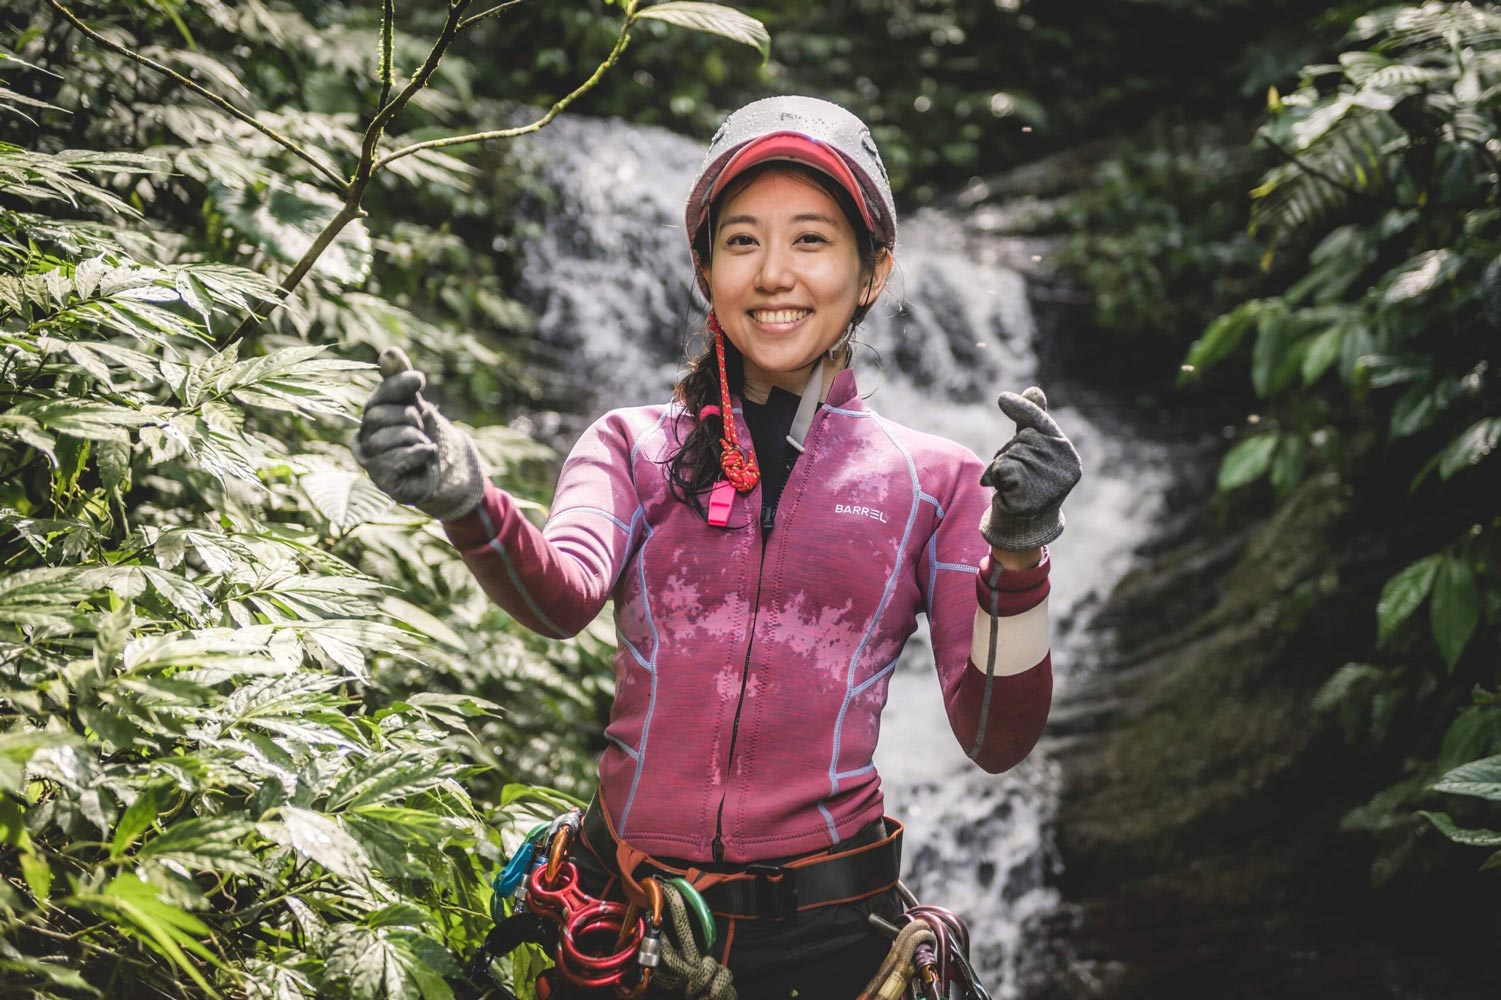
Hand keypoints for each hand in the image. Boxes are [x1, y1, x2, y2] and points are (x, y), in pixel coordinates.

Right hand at [352, 346, 485, 521]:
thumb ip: (400, 379)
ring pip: (388, 438)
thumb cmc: (426, 434)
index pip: (375, 395)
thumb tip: (388, 351)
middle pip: (379, 416)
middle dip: (410, 418)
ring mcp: (370, 463)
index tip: (421, 379)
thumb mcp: (414, 402)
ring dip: (416, 438)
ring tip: (422, 445)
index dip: (398, 385)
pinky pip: (398, 459)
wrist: (448, 469)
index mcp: (367, 419)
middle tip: (421, 429)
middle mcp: (361, 441)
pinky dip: (419, 455)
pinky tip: (425, 457)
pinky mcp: (384, 481)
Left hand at [979, 386, 1080, 550]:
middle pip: (1022, 439)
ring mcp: (1050, 481)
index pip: (1041, 423)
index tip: (1001, 397)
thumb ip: (1033, 421)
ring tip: (1009, 482)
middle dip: (1008, 449)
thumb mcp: (1032, 449)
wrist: (1024, 523)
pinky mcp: (1032, 494)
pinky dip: (994, 476)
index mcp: (1067, 453)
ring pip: (1010, 454)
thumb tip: (1034, 389)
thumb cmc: (1029, 481)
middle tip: (1011, 471)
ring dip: (1000, 465)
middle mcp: (1064, 466)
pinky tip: (1002, 489)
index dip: (1021, 409)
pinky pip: (1003, 469)